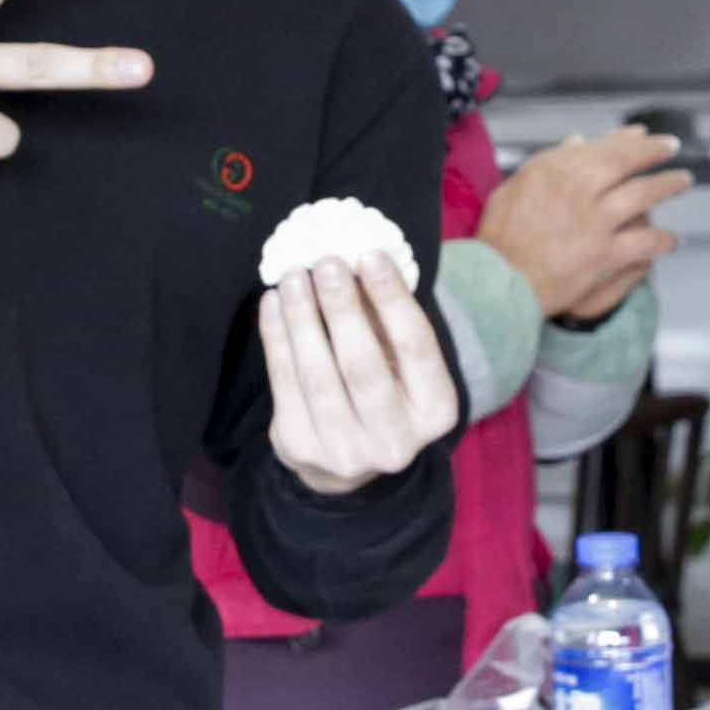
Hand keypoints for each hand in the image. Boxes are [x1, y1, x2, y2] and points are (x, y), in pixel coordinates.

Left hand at [264, 262, 461, 493]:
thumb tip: (356, 259)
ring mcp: (346, 452)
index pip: (416, 347)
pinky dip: (275, 338)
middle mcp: (396, 441)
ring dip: (302, 319)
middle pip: (362, 365)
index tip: (370, 255)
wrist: (346, 454)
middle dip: (341, 308)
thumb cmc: (382, 385)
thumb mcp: (399, 357)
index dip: (392, 298)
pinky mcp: (301, 448)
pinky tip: (273, 303)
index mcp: (436, 411)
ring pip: (317, 375)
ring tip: (294, 276)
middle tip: (326, 262)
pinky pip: (284, 384)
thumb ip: (385, 315)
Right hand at [475, 127, 691, 322]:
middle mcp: (578, 190)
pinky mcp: (607, 254)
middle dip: (653, 151)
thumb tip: (576, 141)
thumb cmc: (499, 240)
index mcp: (553, 170)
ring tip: (684, 180)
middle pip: (627, 161)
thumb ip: (547, 164)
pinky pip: (646, 242)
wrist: (498, 284)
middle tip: (671, 146)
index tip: (641, 133)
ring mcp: (596, 222)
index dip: (626, 138)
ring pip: (644, 195)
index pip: (599, 146)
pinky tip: (675, 238)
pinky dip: (664, 239)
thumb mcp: (512, 189)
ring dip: (669, 184)